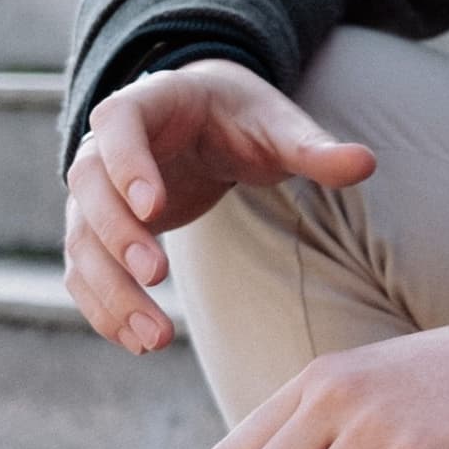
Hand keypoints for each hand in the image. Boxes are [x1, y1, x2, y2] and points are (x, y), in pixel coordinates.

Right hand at [65, 59, 376, 354]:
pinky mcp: (98, 233)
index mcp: (143, 105)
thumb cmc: (240, 117)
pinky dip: (105, 308)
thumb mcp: (277, 124)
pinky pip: (86, 274)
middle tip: (155, 276)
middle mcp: (102, 149)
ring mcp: (94, 195)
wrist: (205, 121)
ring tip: (154, 338)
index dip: (130, 166)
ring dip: (110, 291)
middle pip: (88, 189)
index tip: (155, 207)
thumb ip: (313, 146)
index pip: (119, 127)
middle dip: (117, 236)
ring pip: (82, 243)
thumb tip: (366, 163)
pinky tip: (138, 343)